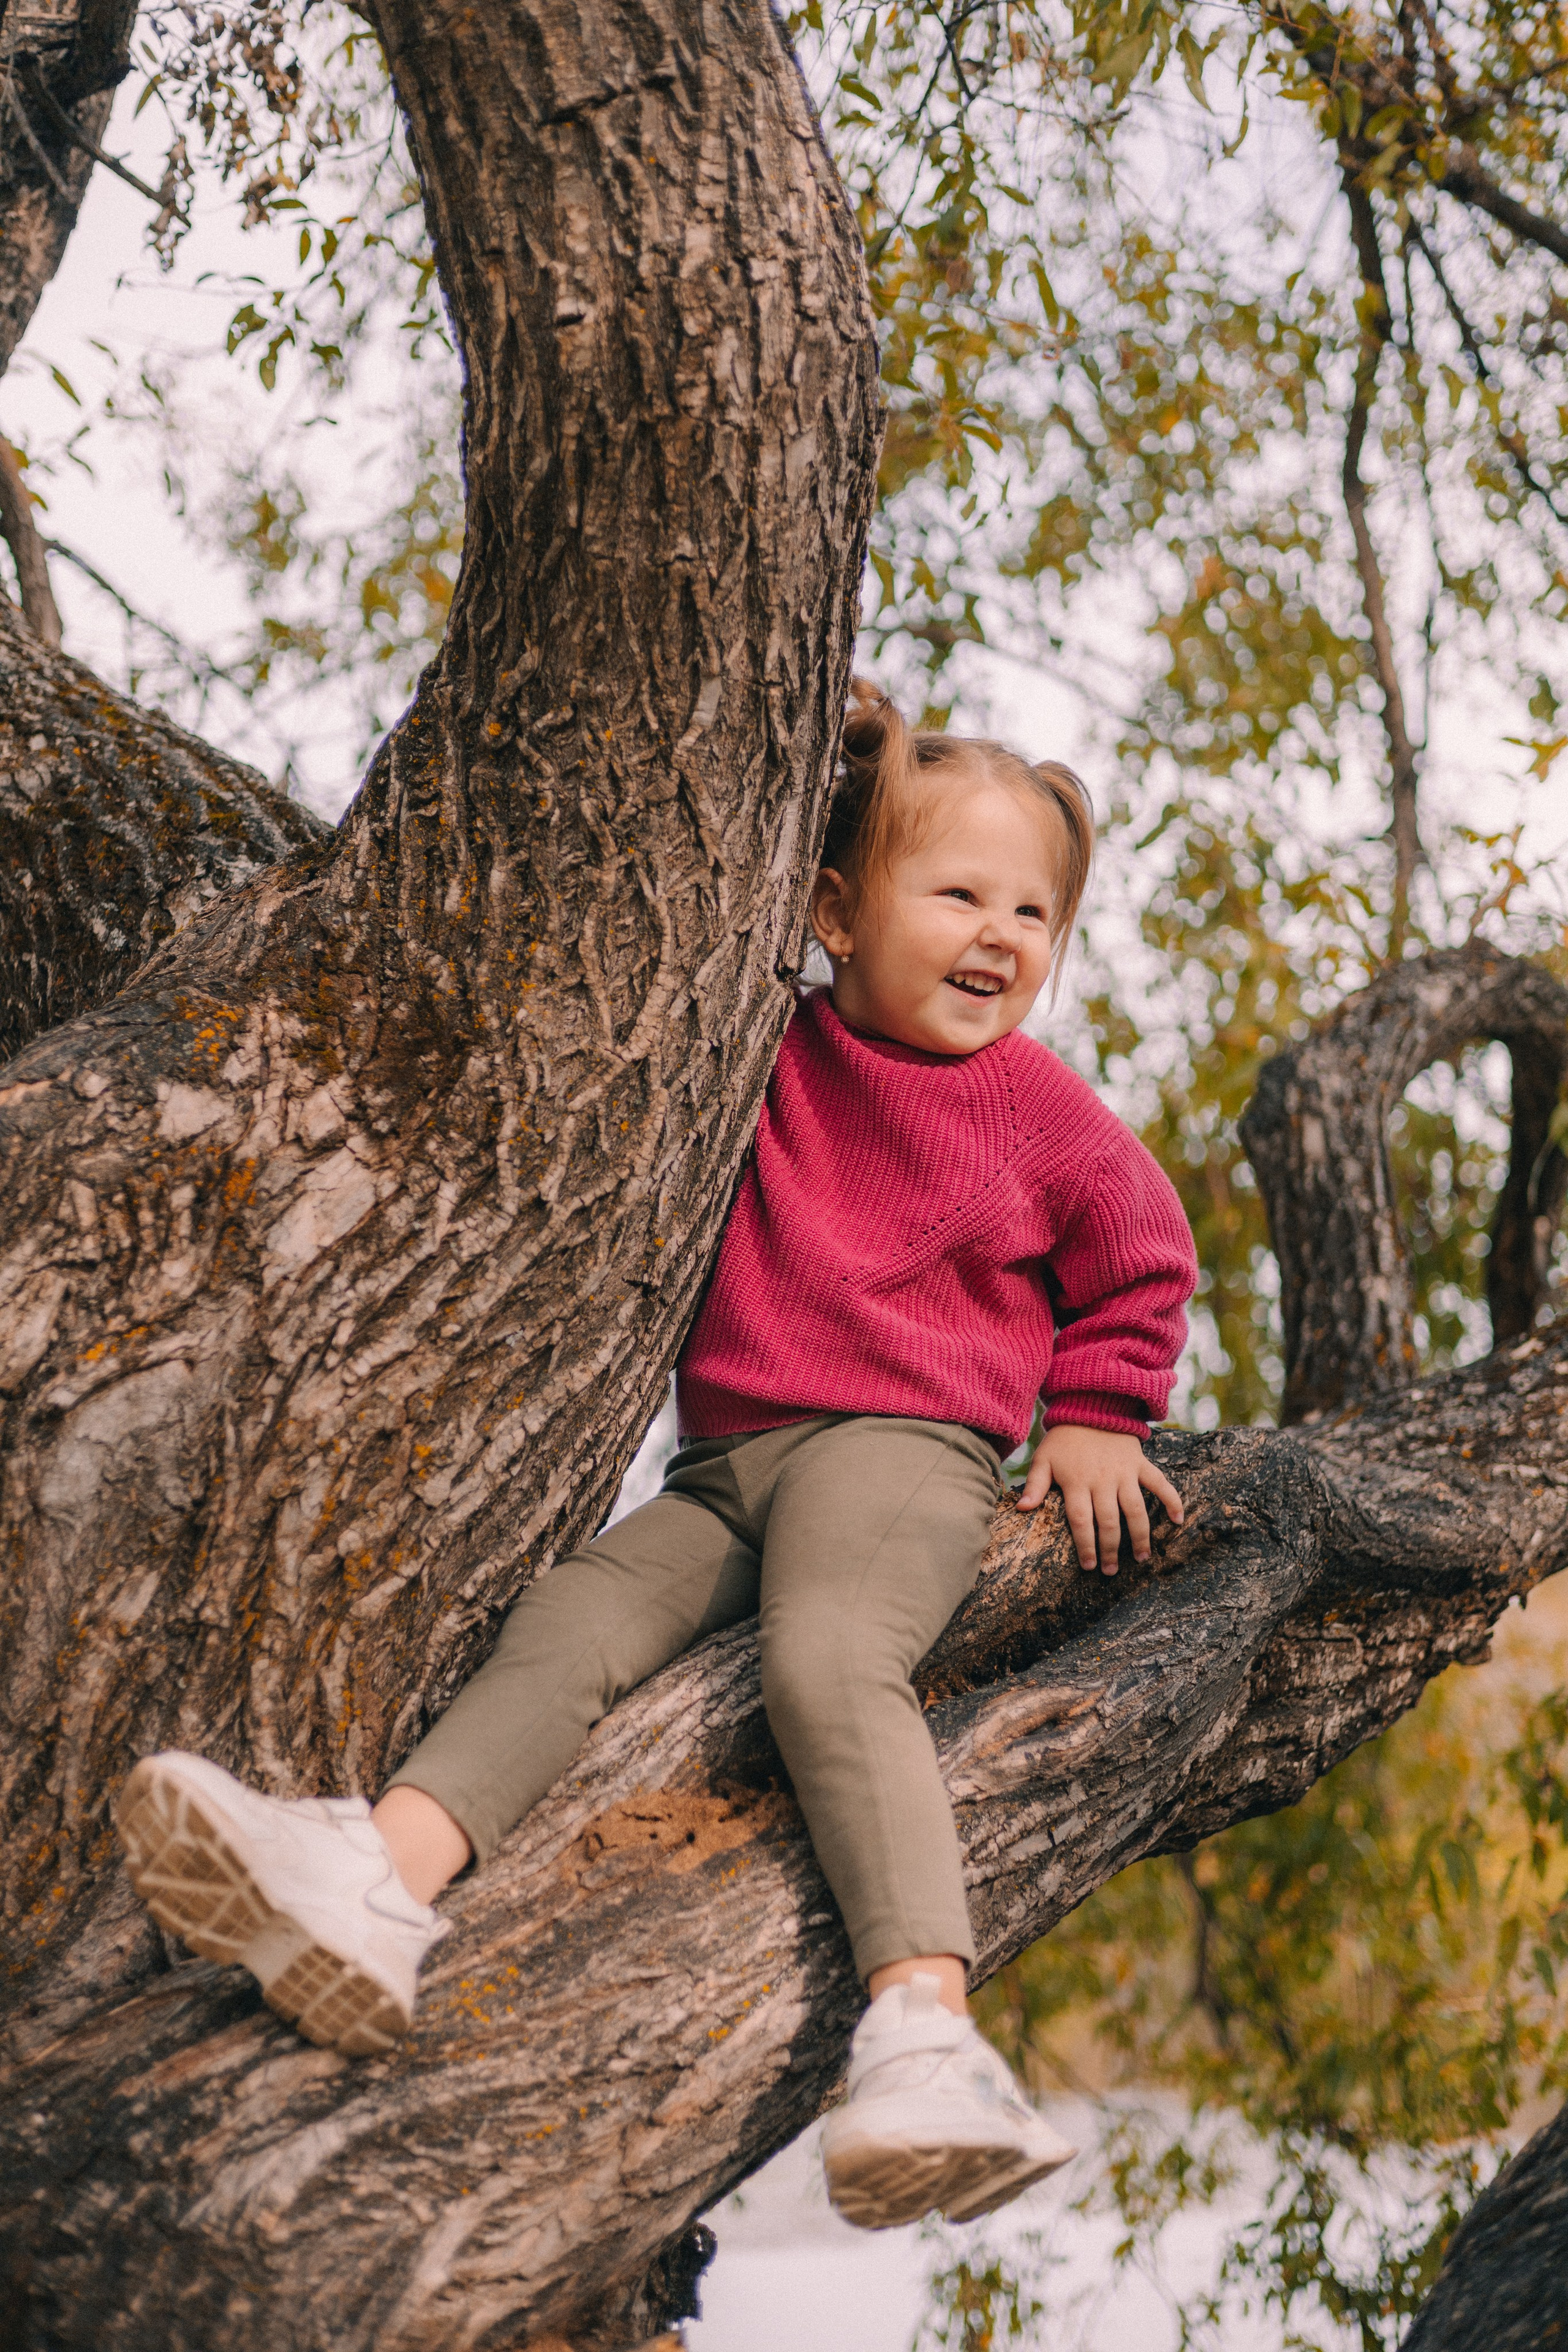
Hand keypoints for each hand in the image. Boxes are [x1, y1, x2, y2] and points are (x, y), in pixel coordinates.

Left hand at [1017, 1422, 1183, 1575]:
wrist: (1091, 1408)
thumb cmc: (1064, 1439)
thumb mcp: (1043, 1459)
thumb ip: (1034, 1485)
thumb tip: (1021, 1509)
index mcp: (1077, 1482)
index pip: (1081, 1521)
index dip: (1086, 1545)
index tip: (1088, 1566)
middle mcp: (1102, 1480)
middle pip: (1108, 1522)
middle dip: (1110, 1549)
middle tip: (1111, 1570)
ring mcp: (1124, 1472)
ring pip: (1135, 1510)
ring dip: (1140, 1536)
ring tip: (1141, 1558)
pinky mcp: (1140, 1464)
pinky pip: (1160, 1483)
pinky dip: (1172, 1499)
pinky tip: (1178, 1520)